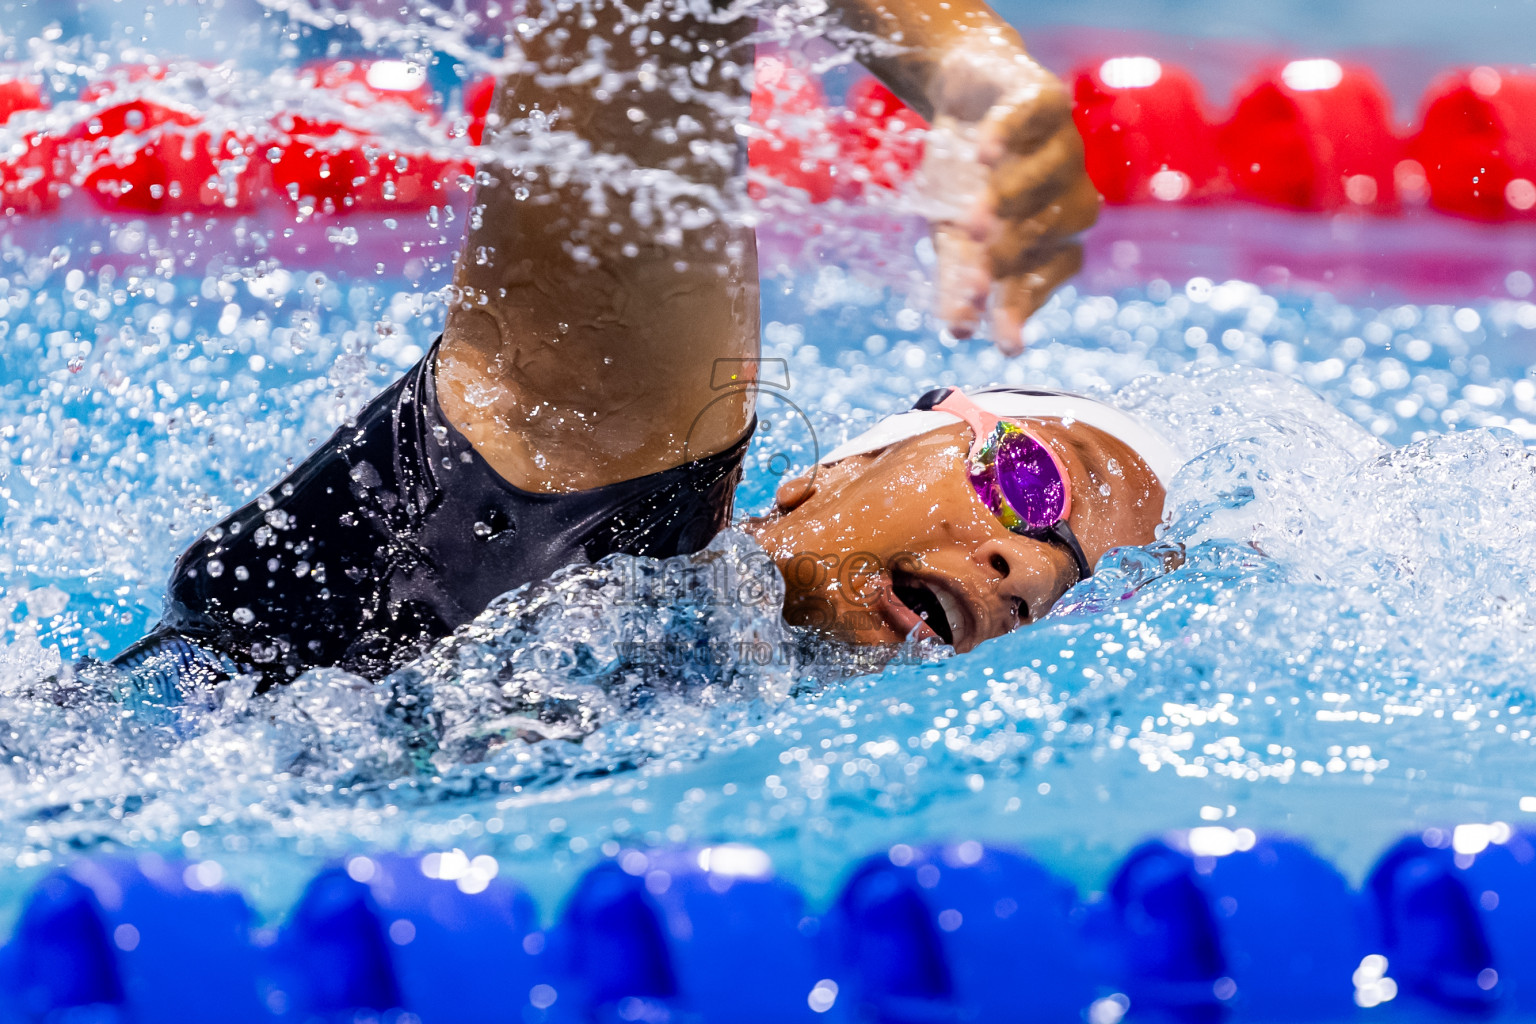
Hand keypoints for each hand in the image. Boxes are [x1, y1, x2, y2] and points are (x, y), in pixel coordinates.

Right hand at [919, 46, 1099, 353]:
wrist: (969, 94)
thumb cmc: (964, 177)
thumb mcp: (953, 233)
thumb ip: (959, 278)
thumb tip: (957, 334)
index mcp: (1050, 237)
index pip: (1042, 278)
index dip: (1022, 307)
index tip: (1004, 344)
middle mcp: (1066, 196)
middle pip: (1042, 231)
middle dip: (1005, 258)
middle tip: (972, 286)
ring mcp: (1062, 146)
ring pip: (1046, 176)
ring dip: (1009, 200)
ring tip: (971, 226)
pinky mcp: (1046, 98)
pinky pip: (1033, 116)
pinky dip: (1008, 133)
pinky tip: (982, 153)